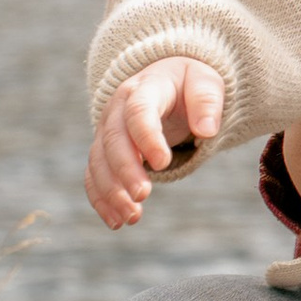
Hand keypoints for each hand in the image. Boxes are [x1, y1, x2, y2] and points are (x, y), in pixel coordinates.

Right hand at [86, 57, 225, 225]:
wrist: (167, 79)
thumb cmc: (189, 84)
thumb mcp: (206, 82)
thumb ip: (207, 102)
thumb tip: (207, 129)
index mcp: (145, 88)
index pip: (139, 111)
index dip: (147, 137)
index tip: (163, 163)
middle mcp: (118, 108)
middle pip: (114, 139)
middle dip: (125, 170)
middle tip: (142, 196)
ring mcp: (106, 129)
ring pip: (98, 160)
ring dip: (111, 191)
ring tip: (132, 217)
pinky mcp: (103, 150)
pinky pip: (94, 175)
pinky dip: (101, 199)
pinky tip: (116, 221)